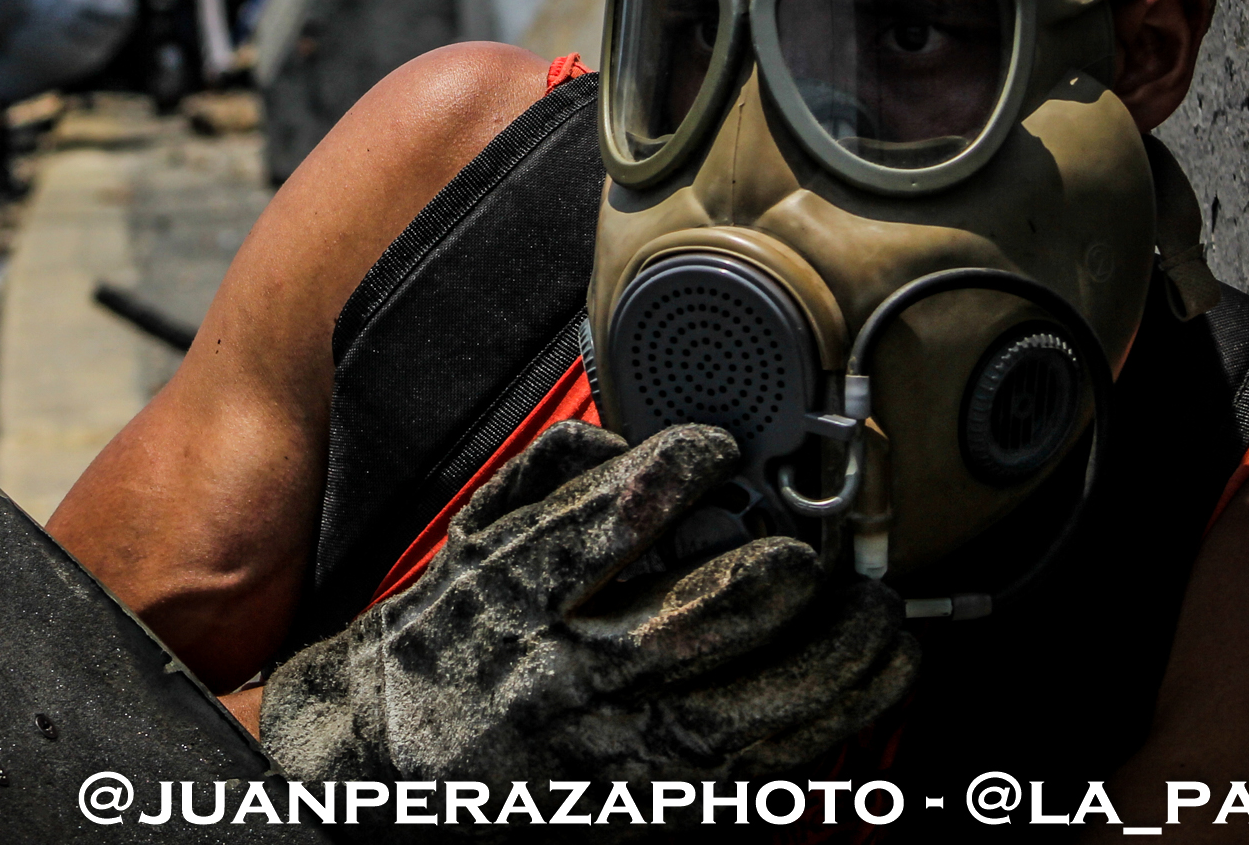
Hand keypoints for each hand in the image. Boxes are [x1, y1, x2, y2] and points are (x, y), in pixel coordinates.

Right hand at [259, 422, 916, 787]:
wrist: (373, 776)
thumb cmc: (426, 656)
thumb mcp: (459, 545)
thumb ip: (540, 480)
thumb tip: (627, 441)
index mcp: (509, 598)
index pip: (611, 518)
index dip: (681, 469)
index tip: (716, 450)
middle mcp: (562, 678)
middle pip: (707, 617)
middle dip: (783, 568)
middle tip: (810, 546)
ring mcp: (613, 754)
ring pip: (756, 705)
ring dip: (836, 652)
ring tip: (875, 613)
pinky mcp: (651, 811)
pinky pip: (765, 773)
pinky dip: (833, 724)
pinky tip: (868, 685)